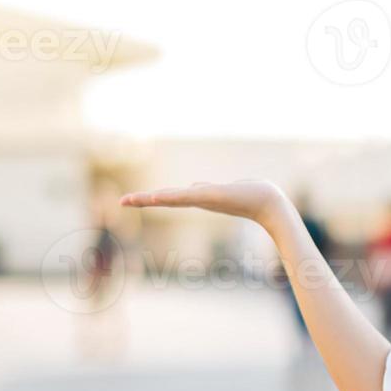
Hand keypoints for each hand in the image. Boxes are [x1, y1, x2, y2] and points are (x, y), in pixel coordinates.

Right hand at [120, 179, 289, 230]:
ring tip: (132, 199)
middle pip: (165, 199)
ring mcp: (204, 198)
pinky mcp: (212, 196)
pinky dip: (173, 196)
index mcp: (198, 198)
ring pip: (173, 198)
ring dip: (152, 198)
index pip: (168, 197)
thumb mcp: (221, 190)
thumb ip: (205, 190)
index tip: (130, 200)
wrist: (269, 202)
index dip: (149, 198)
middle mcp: (198, 199)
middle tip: (122, 201)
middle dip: (143, 200)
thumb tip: (194, 187)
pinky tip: (159, 196)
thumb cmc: (249, 196)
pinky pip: (188, 195)